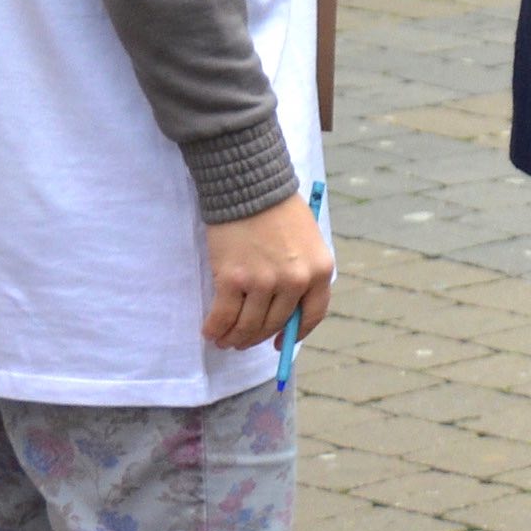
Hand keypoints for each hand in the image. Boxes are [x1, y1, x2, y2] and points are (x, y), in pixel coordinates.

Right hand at [203, 194, 332, 349]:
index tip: (280, 343)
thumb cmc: (279, 211)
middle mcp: (295, 280)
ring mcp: (263, 282)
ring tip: (224, 340)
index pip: (312, 315)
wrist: (250, 186)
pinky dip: (215, 329)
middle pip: (275, 324)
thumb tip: (286, 313)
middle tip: (243, 341)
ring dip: (234, 338)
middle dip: (256, 337)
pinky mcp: (233, 279)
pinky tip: (209, 332)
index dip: (295, 334)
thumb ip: (303, 273)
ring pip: (248, 325)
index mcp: (320, 270)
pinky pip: (223, 317)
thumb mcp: (307, 242)